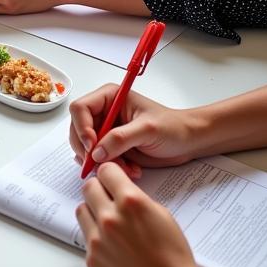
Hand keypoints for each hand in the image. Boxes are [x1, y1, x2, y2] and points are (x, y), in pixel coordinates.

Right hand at [69, 85, 203, 178]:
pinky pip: (98, 159)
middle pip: (77, 130)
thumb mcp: (147, 129)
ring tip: (126, 167)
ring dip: (100, 162)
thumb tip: (96, 152)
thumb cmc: (173, 127)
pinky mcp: (111, 147)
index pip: (80, 109)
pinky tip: (130, 169)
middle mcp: (103, 112)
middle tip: (102, 163)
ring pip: (85, 148)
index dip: (81, 128)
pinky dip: (109, 168)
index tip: (92, 147)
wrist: (188, 142)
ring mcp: (106, 130)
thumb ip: (120, 138)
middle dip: (89, 149)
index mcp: (109, 97)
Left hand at [76, 163, 206, 266]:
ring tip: (109, 222)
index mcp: (131, 202)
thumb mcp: (161, 215)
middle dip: (99, 189)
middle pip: (89, 187)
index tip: (113, 179)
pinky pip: (86, 236)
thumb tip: (119, 189)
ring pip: (82, 209)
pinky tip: (114, 246)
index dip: (111, 174)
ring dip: (93, 211)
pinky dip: (97, 236)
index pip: (105, 171)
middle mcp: (110, 217)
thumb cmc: (173, 255)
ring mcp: (98, 239)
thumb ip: (136, 198)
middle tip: (109, 198)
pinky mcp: (91, 257)